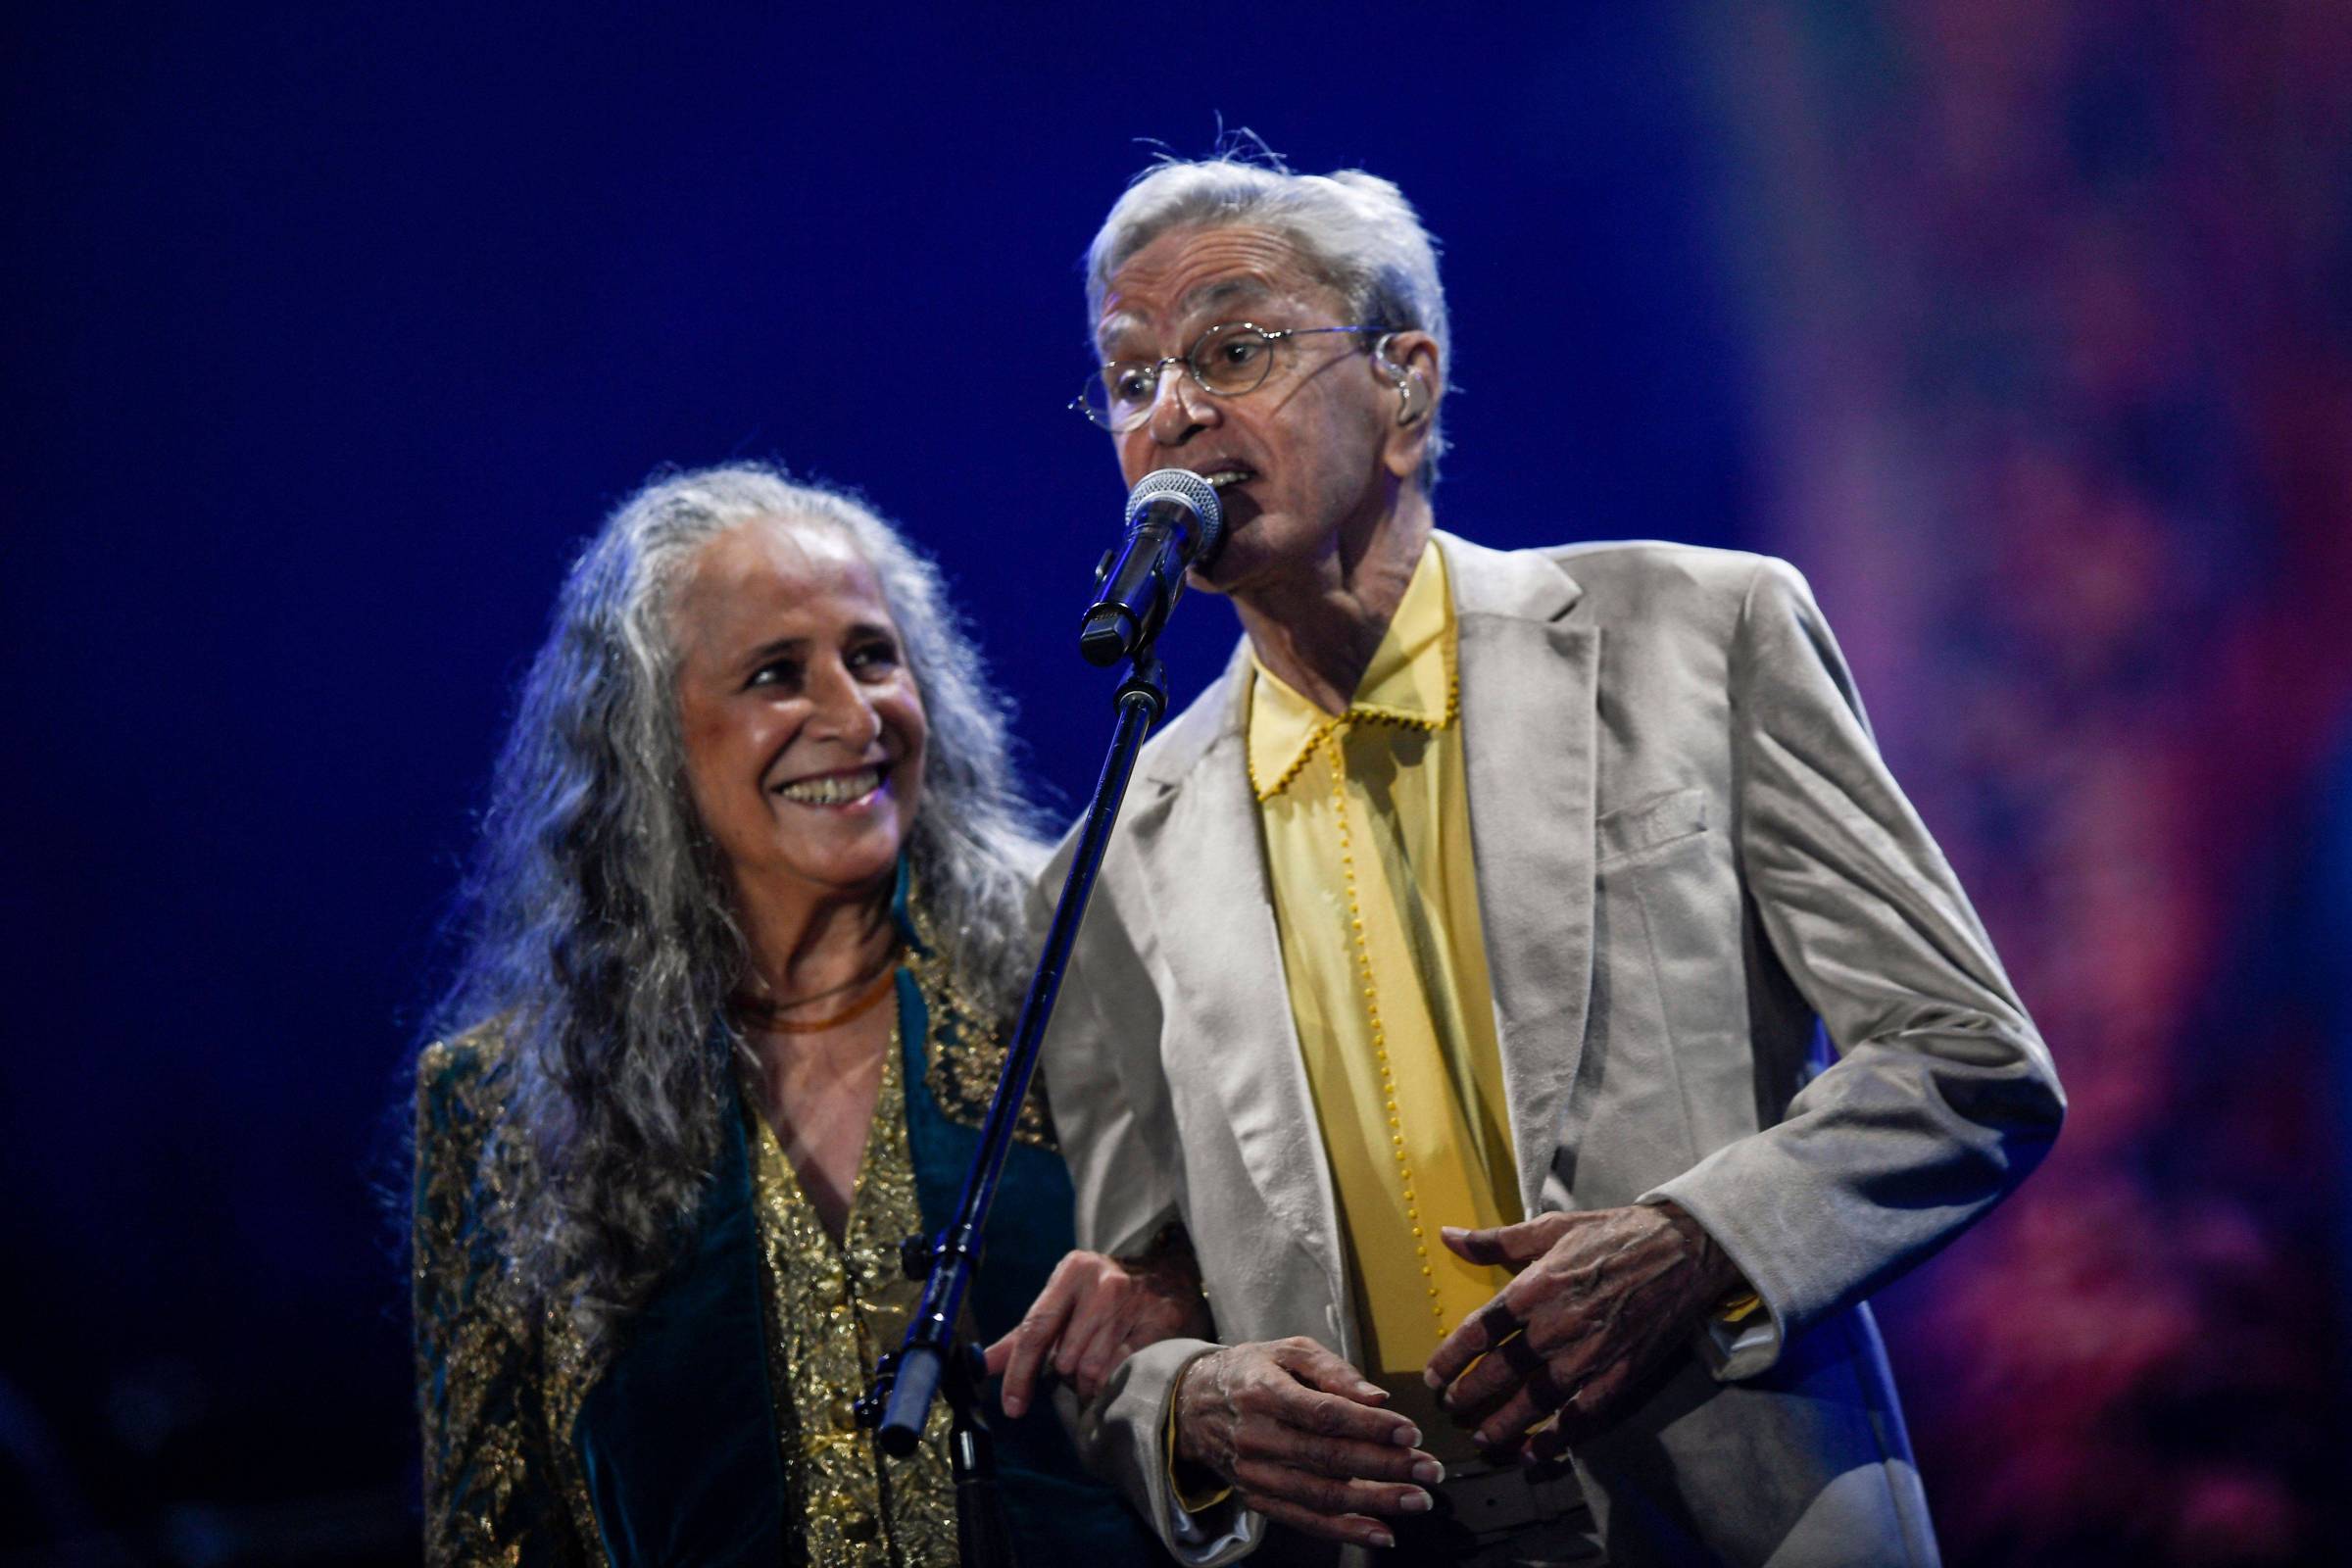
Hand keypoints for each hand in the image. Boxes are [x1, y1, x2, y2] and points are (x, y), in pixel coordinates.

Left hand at [985, 1232, 1213, 1416]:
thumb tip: (977, 1363)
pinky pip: (1124, 1371)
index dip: (1020, 1373)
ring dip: (1089, 1384)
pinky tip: (1117, 1371)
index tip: (1012, 1407)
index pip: (1036, 1329)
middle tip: (1074, 1370)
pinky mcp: (1160, 1321)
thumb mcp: (1060, 1303)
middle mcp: (1103, 1280)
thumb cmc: (1100, 1296)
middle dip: (1065, 1375)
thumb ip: (1021, 1337)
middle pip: (1066, 1357)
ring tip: (1096, 1372)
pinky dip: (1114, 1382)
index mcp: (1071, 1270)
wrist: (1167, 1275)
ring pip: (1094, 1369)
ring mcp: (1135, 1300)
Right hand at [1173, 1338, 1441, 1549]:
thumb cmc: (1254, 1371)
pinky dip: (1345, 1531)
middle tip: (1429, 1470)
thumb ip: (1334, 1370)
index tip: (1411, 1432)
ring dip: (1375, 1502)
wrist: (1194, 1404)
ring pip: (1321, 1495)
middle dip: (1386, 1466)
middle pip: (1328, 1458)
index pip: (1324, 1413)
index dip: (1370, 1425)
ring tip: (1418, 1500)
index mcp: (1263, 1390)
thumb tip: (1377, 1397)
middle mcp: (1256, 1436)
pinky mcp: (1257, 1499)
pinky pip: (1305, 1520)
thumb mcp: (1288, 1351)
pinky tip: (1382, 1532)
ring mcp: (1254, 1473)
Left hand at [1422, 1202, 1739, 1460]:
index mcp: (1537, 1285)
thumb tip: (1447, 1236)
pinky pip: (1581, 1416)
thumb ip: (1495, 1240)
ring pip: (1537, 1400)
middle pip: (1502, 1370)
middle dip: (1471, 1396)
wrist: (1684, 1248)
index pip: (1481, 1330)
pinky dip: (1556, 1439)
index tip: (1434, 1376)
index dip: (1452, 1358)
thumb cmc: (1613, 1234)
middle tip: (1451, 1411)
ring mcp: (1592, 1353)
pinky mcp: (1621, 1374)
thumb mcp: (1551, 1226)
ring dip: (1505, 1425)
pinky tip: (1535, 1453)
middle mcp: (1559, 1323)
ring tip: (1483, 1440)